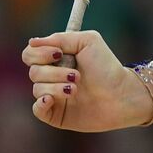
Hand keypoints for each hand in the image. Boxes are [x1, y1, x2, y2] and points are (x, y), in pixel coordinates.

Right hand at [21, 30, 152, 130]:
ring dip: (57, 87)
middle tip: (77, 75)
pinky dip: (41, 104)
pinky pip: (37, 109)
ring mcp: (53, 95)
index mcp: (57, 58)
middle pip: (34, 71)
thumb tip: (32, 41)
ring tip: (76, 88)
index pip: (31, 54)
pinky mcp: (55, 114)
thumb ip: (61, 39)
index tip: (57, 54)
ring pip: (37, 89)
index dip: (39, 53)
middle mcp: (52, 76)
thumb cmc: (107, 67)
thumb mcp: (88, 42)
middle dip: (54, 72)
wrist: (121, 95)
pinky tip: (51, 100)